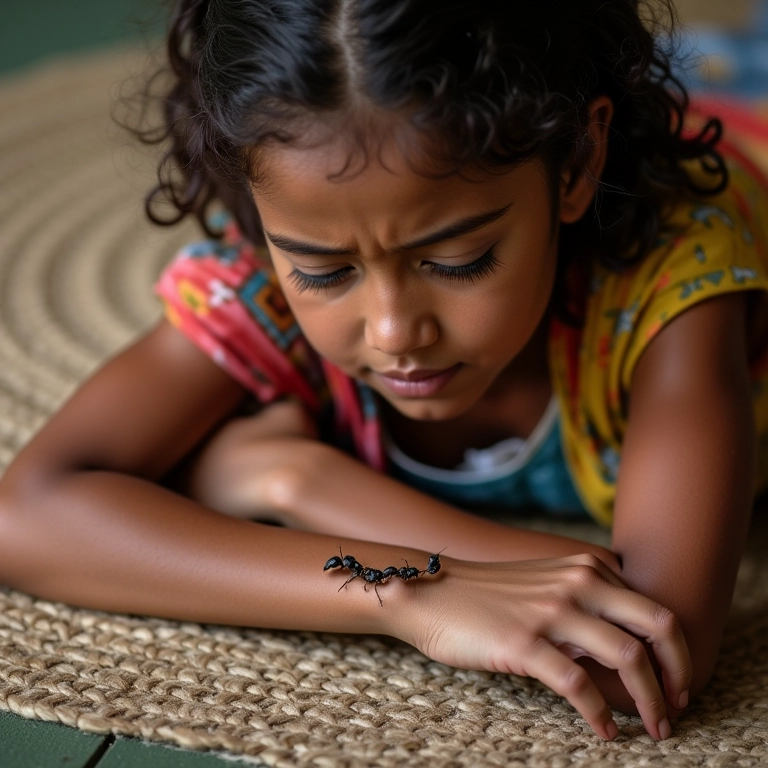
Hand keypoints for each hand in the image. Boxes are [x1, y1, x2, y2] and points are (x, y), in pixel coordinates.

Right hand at [396, 553, 690, 740]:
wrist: (431, 593)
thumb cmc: (488, 594)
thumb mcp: (546, 582)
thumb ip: (586, 598)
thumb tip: (626, 642)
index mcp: (585, 568)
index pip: (653, 608)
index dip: (675, 651)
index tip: (674, 680)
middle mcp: (576, 584)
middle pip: (658, 625)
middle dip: (679, 671)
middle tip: (678, 704)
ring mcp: (551, 612)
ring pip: (628, 657)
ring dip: (652, 701)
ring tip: (655, 727)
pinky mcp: (524, 643)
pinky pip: (580, 686)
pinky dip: (602, 715)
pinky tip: (606, 731)